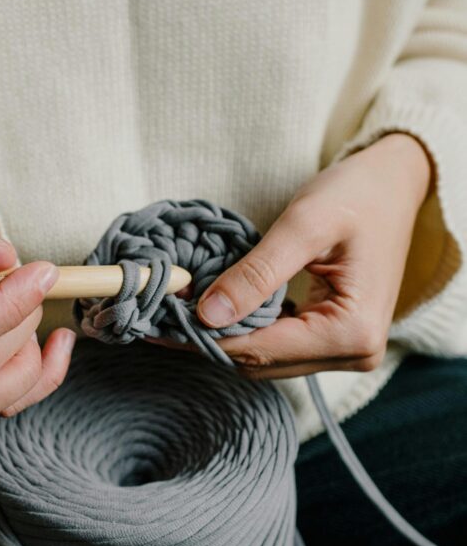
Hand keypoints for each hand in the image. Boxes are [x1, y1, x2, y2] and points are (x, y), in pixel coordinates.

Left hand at [149, 133, 431, 378]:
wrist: (394, 185)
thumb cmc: (357, 195)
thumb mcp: (304, 225)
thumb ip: (256, 273)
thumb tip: (206, 314)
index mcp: (352, 332)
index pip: (260, 348)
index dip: (201, 337)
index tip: (154, 319)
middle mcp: (354, 354)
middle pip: (260, 361)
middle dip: (206, 339)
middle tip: (152, 314)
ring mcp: (346, 351)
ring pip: (264, 358)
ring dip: (220, 336)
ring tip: (172, 310)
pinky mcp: (334, 339)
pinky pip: (277, 345)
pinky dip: (241, 329)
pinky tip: (209, 309)